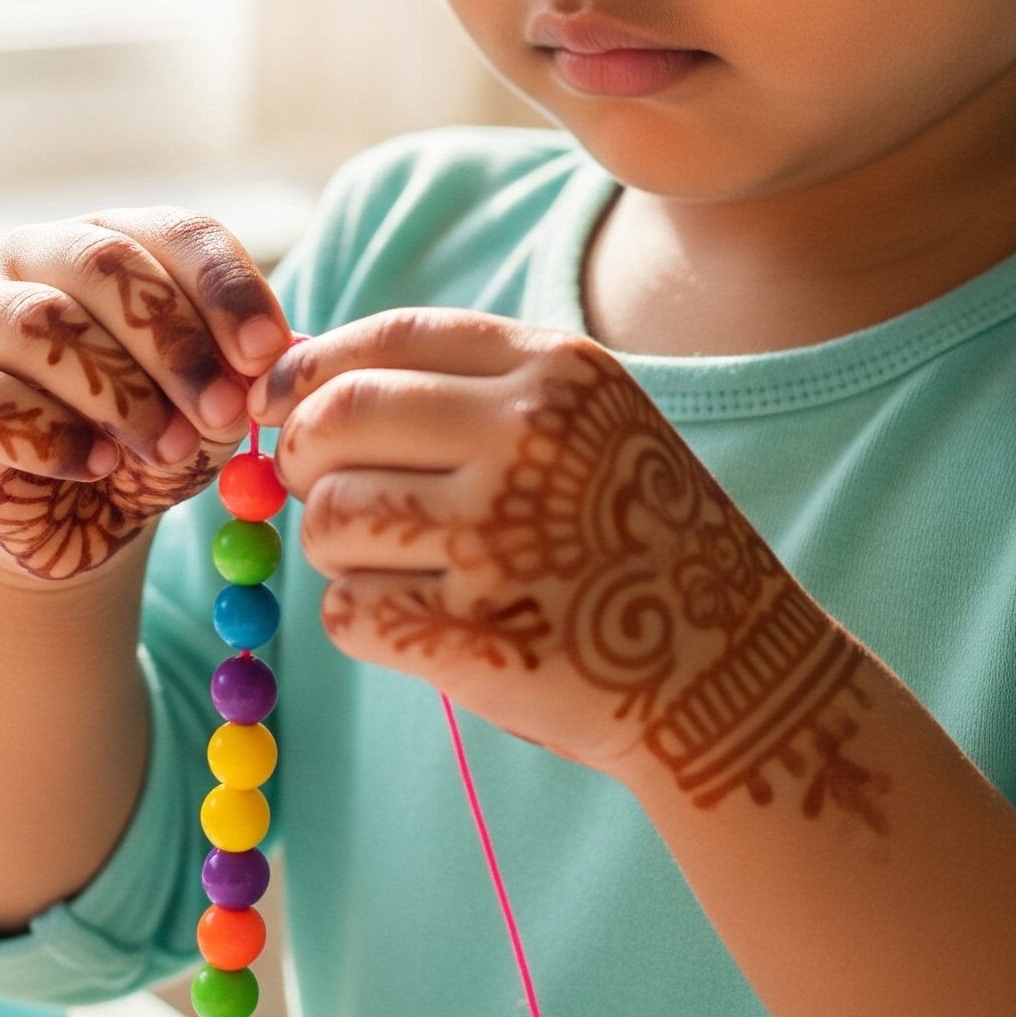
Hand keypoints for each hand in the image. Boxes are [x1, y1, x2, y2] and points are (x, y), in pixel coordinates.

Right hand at [0, 212, 290, 582]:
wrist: (73, 518)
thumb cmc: (147, 436)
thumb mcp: (207, 404)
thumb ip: (237, 376)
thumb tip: (269, 361)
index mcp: (115, 239)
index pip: (177, 231)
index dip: (227, 288)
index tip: (267, 355)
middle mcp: (36, 258)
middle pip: (107, 264)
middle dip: (176, 344)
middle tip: (220, 413)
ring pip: (44, 325)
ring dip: (122, 396)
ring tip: (165, 450)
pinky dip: (57, 439)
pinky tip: (95, 466)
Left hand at [258, 312, 880, 822]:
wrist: (736, 677)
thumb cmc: (634, 537)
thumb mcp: (584, 422)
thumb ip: (464, 385)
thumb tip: (299, 368)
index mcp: (556, 371)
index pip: (387, 339)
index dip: (311, 368)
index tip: (279, 400)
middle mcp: (528, 440)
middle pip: (337, 419)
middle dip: (302, 456)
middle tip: (312, 487)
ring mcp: (499, 542)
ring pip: (328, 519)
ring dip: (334, 547)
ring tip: (390, 563)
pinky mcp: (476, 639)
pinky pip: (348, 613)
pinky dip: (361, 620)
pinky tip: (418, 622)